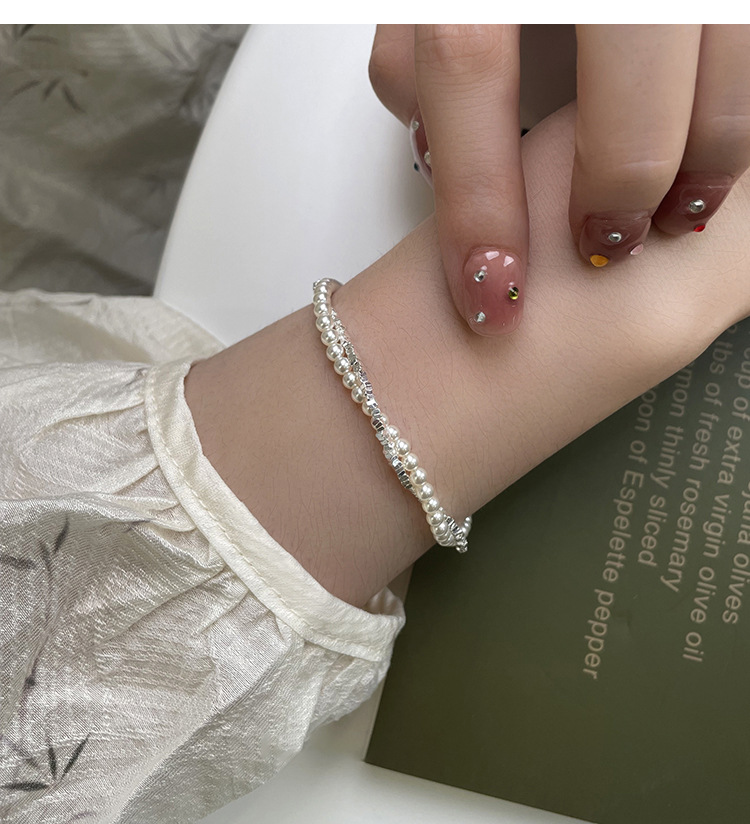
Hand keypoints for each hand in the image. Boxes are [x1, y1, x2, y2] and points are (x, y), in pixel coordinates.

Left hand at [369, 24, 749, 337]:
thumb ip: (417, 57)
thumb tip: (433, 148)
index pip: (469, 66)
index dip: (478, 197)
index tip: (489, 294)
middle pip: (628, 52)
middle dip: (619, 176)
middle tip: (603, 249)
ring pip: (729, 39)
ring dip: (714, 147)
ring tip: (684, 214)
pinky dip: (745, 102)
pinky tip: (720, 146)